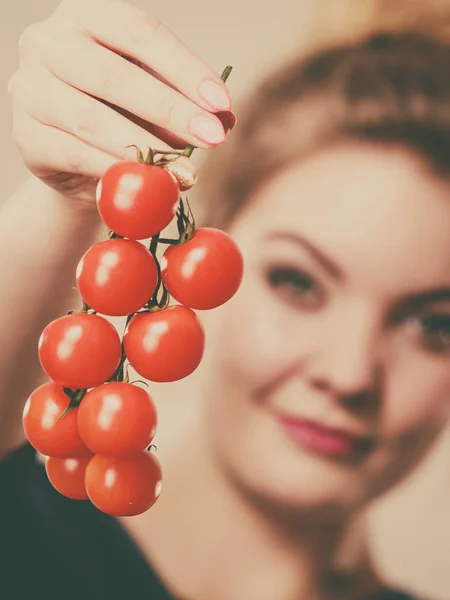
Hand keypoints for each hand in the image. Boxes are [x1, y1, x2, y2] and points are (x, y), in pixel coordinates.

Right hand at [8, 0, 233, 202]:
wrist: (74, 157)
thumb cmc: (119, 114)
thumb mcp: (152, 99)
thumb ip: (184, 103)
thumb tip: (225, 119)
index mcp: (86, 16)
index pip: (138, 32)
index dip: (184, 69)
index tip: (221, 104)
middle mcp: (48, 42)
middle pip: (113, 75)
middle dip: (170, 110)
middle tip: (212, 139)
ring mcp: (29, 89)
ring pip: (92, 119)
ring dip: (145, 149)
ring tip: (185, 170)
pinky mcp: (26, 137)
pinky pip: (75, 155)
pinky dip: (114, 171)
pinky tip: (147, 182)